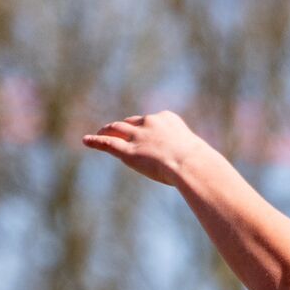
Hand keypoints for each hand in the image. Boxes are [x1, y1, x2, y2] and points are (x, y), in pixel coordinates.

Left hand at [82, 112, 214, 187]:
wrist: (190, 163)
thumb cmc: (200, 163)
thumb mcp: (197, 155)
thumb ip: (190, 156)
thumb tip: (204, 170)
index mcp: (167, 118)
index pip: (152, 120)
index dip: (146, 126)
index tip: (145, 130)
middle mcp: (150, 122)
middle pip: (132, 121)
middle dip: (124, 125)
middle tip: (116, 128)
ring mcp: (138, 136)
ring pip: (117, 128)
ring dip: (107, 129)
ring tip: (100, 131)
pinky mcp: (128, 151)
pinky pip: (108, 144)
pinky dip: (96, 141)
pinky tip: (86, 141)